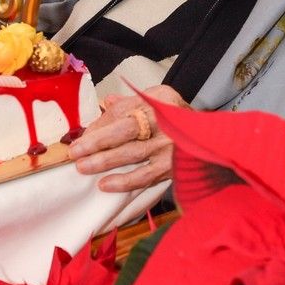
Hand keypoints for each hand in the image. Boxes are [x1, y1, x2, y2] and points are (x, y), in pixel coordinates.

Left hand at [68, 84, 187, 193]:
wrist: (209, 139)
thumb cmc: (174, 118)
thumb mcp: (156, 100)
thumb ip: (129, 104)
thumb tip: (104, 104)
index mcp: (158, 102)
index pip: (123, 111)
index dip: (100, 125)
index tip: (81, 137)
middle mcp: (165, 121)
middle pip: (125, 130)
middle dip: (97, 142)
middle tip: (74, 152)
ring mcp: (169, 146)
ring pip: (132, 154)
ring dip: (105, 162)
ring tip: (82, 167)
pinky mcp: (172, 168)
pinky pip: (144, 176)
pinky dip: (123, 182)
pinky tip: (105, 184)